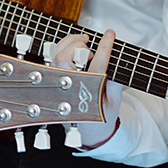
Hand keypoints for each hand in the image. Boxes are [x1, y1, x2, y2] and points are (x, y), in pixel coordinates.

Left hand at [52, 30, 121, 148]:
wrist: (89, 133)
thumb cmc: (102, 115)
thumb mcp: (114, 102)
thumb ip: (115, 82)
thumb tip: (115, 60)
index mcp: (89, 94)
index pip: (96, 65)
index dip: (104, 47)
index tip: (110, 34)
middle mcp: (70, 88)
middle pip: (65, 58)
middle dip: (77, 44)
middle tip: (90, 42)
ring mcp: (59, 84)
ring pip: (55, 56)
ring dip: (68, 42)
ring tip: (83, 41)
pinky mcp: (54, 81)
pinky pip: (52, 60)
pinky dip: (61, 48)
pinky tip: (72, 46)